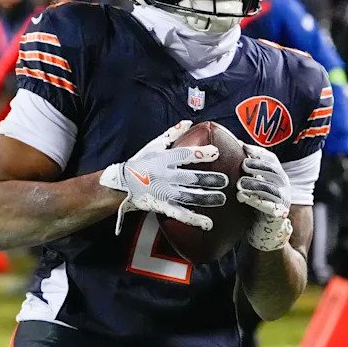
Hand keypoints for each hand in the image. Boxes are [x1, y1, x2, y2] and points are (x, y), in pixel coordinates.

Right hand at [99, 120, 227, 233]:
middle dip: (208, 179)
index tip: (216, 152)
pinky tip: (207, 223)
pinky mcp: (162, 207)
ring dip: (206, 198)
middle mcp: (164, 176)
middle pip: (189, 178)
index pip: (183, 155)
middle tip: (225, 180)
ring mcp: (164, 193)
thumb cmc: (140, 162)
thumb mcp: (154, 145)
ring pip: (188, 196)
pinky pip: (180, 214)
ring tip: (222, 198)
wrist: (122, 184)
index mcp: (162, 159)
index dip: (200, 154)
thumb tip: (188, 122)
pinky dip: (194, 219)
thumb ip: (172, 134)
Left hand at [237, 144, 292, 251]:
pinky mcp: (278, 214)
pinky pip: (269, 206)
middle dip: (258, 166)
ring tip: (240, 184)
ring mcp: (283, 200)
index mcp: (277, 175)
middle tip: (243, 165)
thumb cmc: (255, 203)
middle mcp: (283, 185)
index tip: (244, 147)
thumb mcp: (252, 184)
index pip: (271, 159)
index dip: (259, 152)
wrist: (265, 231)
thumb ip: (245, 169)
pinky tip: (242, 198)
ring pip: (271, 189)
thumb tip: (233, 145)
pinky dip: (255, 201)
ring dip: (255, 184)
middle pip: (274, 171)